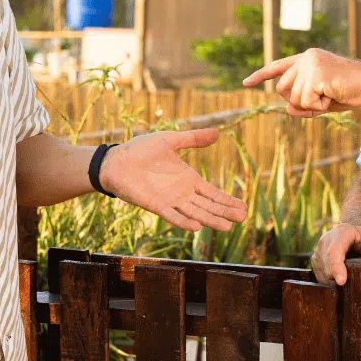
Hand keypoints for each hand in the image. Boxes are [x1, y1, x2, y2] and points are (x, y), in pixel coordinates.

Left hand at [101, 128, 247, 231]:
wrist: (117, 160)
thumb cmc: (141, 149)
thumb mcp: (170, 140)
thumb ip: (193, 138)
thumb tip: (218, 132)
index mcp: (188, 178)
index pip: (212, 192)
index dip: (227, 200)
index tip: (243, 207)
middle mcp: (182, 193)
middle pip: (208, 205)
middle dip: (225, 212)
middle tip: (243, 219)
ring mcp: (170, 200)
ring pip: (195, 213)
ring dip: (210, 220)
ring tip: (226, 227)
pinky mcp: (155, 205)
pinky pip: (172, 215)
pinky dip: (184, 221)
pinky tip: (197, 226)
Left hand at [242, 48, 360, 116]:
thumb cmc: (352, 91)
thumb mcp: (324, 102)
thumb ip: (304, 105)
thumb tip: (287, 110)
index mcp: (307, 59)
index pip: (278, 67)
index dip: (260, 76)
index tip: (245, 84)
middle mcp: (305, 57)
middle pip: (283, 90)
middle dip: (300, 102)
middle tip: (325, 97)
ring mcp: (309, 64)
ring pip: (294, 99)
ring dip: (313, 105)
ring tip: (332, 94)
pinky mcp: (315, 74)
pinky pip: (306, 102)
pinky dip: (320, 106)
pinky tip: (333, 95)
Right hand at [311, 222, 360, 284]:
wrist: (353, 236)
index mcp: (340, 232)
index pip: (334, 251)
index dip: (336, 267)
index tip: (342, 281)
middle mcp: (325, 241)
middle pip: (327, 266)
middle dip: (338, 278)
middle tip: (353, 282)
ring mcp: (318, 251)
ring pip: (323, 274)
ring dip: (335, 281)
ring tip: (349, 277)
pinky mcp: (315, 262)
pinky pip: (320, 277)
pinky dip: (331, 282)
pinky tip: (341, 278)